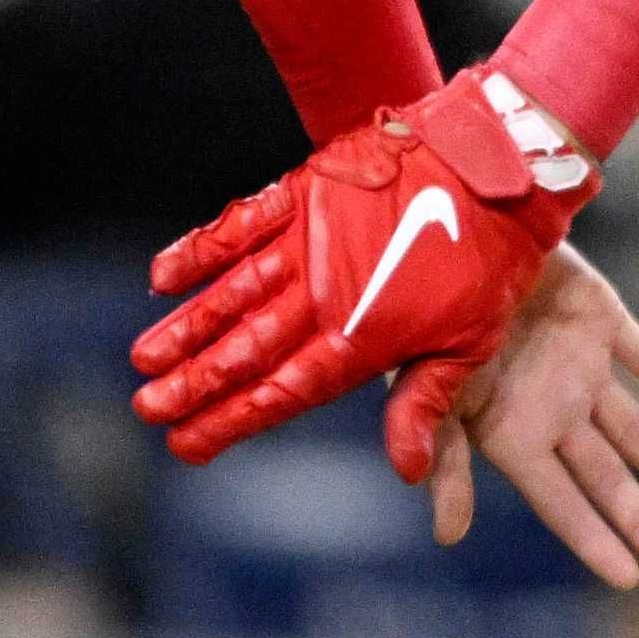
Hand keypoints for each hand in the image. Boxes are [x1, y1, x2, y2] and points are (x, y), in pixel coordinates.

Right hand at [131, 66, 596, 464]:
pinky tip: (161, 276)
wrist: (495, 164)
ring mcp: (309, 242)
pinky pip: (241, 225)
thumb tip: (407, 473)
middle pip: (246, 349)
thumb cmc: (491, 260)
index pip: (282, 392)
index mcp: (363, 340)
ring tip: (143, 359)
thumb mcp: (469, 342)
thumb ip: (425, 403)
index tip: (186, 445)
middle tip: (145, 409)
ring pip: (233, 295)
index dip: (231, 420)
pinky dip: (201, 250)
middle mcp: (326, 295)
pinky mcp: (305, 194)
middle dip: (193, 384)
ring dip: (186, 328)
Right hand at [415, 247, 638, 587]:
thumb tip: (448, 535)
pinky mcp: (599, 315)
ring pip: (636, 428)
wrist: (445, 228)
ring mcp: (577, 363)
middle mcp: (548, 406)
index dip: (595, 539)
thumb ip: (442, 457)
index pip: (561, 501)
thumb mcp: (426, 391)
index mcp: (509, 432)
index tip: (633, 579)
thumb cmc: (425, 316)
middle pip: (607, 477)